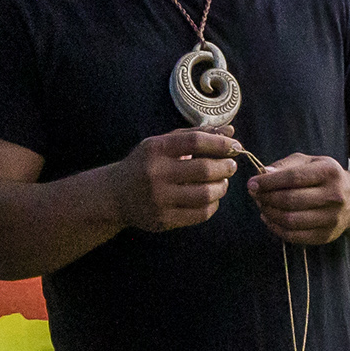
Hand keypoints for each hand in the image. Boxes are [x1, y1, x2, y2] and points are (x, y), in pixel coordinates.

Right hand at [113, 129, 238, 231]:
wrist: (115, 195)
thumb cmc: (144, 164)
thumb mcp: (162, 143)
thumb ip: (194, 135)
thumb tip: (230, 131)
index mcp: (155, 149)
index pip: (196, 142)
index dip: (220, 143)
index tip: (235, 146)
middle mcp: (156, 173)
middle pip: (204, 169)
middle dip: (226, 167)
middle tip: (231, 166)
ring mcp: (159, 199)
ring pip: (206, 194)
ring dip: (222, 187)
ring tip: (222, 182)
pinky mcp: (163, 219)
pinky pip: (200, 214)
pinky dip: (213, 205)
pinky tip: (211, 198)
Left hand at [248, 152, 349, 244]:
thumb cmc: (325, 177)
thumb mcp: (309, 162)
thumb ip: (285, 165)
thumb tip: (263, 173)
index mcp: (329, 172)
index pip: (293, 178)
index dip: (268, 182)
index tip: (252, 184)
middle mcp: (334, 195)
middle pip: (290, 200)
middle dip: (266, 198)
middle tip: (255, 195)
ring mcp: (332, 218)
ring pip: (291, 220)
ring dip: (269, 214)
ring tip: (262, 206)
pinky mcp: (327, 236)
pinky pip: (294, 236)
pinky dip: (276, 228)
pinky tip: (269, 219)